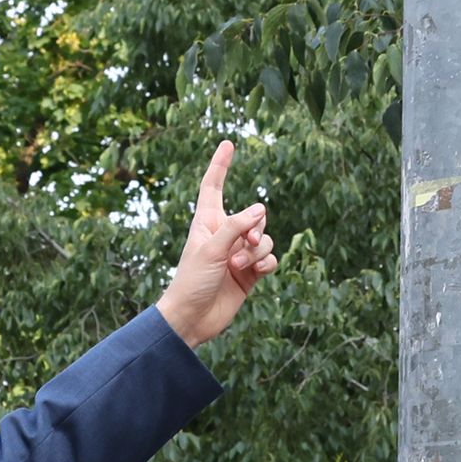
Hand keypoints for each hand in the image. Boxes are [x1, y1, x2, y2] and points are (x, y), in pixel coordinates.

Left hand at [154, 140, 280, 347]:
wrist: (191, 318)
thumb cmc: (191, 281)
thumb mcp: (210, 250)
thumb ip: (236, 227)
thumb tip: (260, 208)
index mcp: (206, 223)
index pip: (214, 187)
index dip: (220, 165)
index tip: (228, 143)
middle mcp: (223, 235)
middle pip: (253, 216)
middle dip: (255, 228)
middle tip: (242, 245)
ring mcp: (238, 254)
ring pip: (264, 238)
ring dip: (257, 250)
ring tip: (238, 265)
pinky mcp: (250, 273)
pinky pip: (269, 258)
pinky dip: (266, 262)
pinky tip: (257, 272)